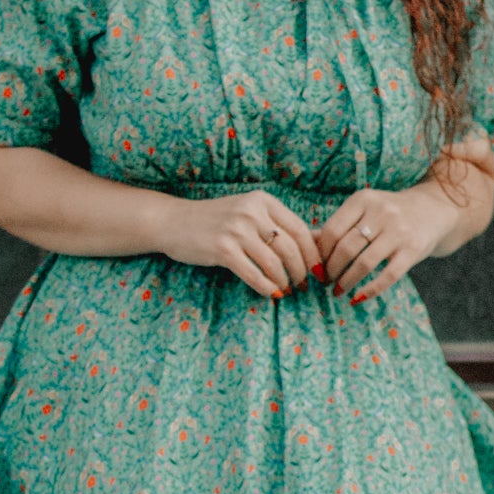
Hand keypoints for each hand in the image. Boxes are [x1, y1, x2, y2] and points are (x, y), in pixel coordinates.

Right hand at [161, 189, 322, 299]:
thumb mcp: (249, 213)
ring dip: (284, 281)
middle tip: (304, 285)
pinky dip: (266, 287)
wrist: (173, 221)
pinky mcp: (222, 249)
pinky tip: (271, 293)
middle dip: (302, 271)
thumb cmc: (216, 220)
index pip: (300, 229)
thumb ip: (278, 225)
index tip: (319, 270)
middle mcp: (251, 212)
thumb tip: (320, 241)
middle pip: (291, 248)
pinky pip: (254, 274)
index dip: (314, 253)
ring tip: (286, 289)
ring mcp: (236, 230)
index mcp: (263, 200)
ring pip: (274, 263)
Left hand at [316, 137, 493, 302]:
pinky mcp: (413, 250)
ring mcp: (399, 231)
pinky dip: (370, 290)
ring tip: (338, 291)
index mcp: (363, 199)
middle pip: (345, 248)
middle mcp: (381, 212)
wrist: (433, 210)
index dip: (320, 254)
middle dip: (331, 270)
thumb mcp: (363, 211)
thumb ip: (337, 226)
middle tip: (325, 282)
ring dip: (346, 281)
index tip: (316, 268)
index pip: (332, 230)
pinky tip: (357, 298)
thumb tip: (306, 245)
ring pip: (364, 263)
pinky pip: (388, 275)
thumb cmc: (388, 214)